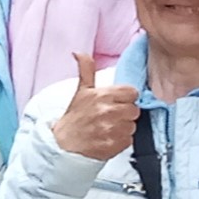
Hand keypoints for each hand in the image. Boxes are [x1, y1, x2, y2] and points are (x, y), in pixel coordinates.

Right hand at [54, 47, 137, 162]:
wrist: (63, 144)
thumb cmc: (75, 117)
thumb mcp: (81, 91)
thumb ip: (86, 70)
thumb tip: (79, 53)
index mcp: (103, 95)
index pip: (132, 93)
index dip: (124, 99)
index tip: (114, 103)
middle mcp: (108, 111)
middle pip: (134, 110)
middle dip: (124, 114)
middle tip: (109, 117)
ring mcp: (112, 129)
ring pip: (132, 126)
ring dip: (123, 128)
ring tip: (107, 129)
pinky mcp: (114, 145)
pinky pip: (129, 140)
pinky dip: (120, 141)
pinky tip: (108, 138)